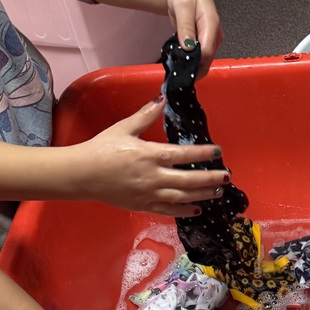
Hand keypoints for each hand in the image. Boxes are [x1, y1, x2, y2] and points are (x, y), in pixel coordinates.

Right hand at [72, 99, 228, 215]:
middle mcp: (154, 177)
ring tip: (217, 192)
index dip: (202, 154)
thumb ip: (145, 115)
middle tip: (226, 177)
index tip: (218, 152)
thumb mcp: (124, 128)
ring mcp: (150, 194)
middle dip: (210, 178)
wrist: (84, 175)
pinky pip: (169, 211)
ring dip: (202, 195)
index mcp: (150, 155)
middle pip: (189, 180)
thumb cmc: (102, 149)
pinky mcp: (144, 206)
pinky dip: (184, 211)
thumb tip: (161, 98)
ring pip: (183, 197)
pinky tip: (197, 210)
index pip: (183, 155)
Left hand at [166, 0, 222, 76]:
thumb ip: (186, 26)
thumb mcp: (182, 5)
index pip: (206, 53)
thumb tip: (188, 47)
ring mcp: (210, 41)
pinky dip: (190, 63)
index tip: (180, 69)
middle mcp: (214, 35)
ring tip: (177, 70)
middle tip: (176, 75)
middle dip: (192, 70)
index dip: (194, 63)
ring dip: (190, 68)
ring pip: (203, 63)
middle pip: (206, 61)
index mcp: (211, 25)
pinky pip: (199, 59)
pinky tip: (180, 64)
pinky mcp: (204, 43)